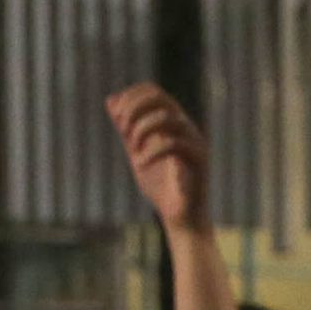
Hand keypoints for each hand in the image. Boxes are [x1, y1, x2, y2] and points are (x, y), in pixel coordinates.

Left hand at [106, 83, 213, 232]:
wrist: (181, 218)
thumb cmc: (161, 187)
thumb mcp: (136, 151)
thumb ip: (126, 129)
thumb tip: (111, 101)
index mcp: (173, 122)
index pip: (152, 91)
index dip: (131, 97)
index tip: (117, 119)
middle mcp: (187, 127)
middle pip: (160, 96)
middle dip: (134, 109)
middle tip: (123, 130)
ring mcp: (195, 141)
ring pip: (166, 117)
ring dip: (142, 130)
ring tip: (134, 151)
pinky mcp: (200, 160)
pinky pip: (173, 143)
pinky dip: (151, 151)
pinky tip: (141, 163)